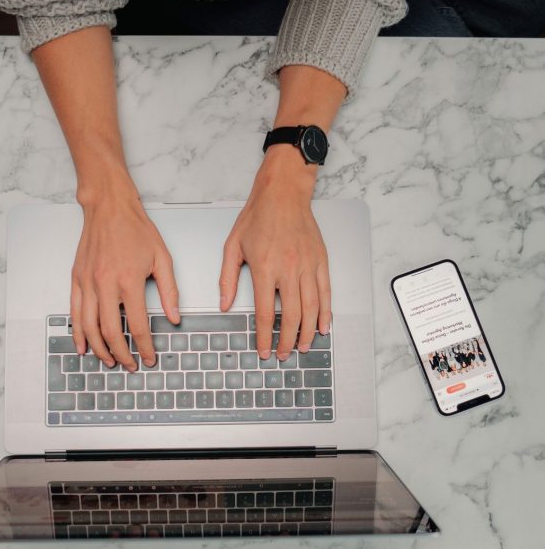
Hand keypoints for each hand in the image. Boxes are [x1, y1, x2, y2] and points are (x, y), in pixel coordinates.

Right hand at [71, 177, 179, 370]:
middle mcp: (105, 283)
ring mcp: (87, 282)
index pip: (136, 324)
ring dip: (99, 348)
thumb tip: (174, 317)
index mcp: (129, 280)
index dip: (144, 346)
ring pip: (89, 326)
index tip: (149, 358)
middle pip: (110, 330)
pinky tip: (84, 345)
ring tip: (109, 360)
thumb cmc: (135, 230)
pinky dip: (78, 332)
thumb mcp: (162, 258)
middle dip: (121, 353)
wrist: (109, 208)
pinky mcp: (76, 279)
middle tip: (130, 365)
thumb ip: (169, 290)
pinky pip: (74, 312)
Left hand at [218, 154, 330, 360]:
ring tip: (302, 347)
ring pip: (311, 308)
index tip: (264, 350)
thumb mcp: (233, 246)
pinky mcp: (321, 261)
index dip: (265, 337)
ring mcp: (308, 265)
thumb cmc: (258, 217)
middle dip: (287, 340)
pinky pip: (326, 292)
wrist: (283, 194)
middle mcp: (289, 269)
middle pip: (291, 316)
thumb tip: (224, 305)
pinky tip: (323, 327)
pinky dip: (326, 312)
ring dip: (307, 332)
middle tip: (283, 354)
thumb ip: (227, 278)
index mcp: (265, 268)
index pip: (266, 312)